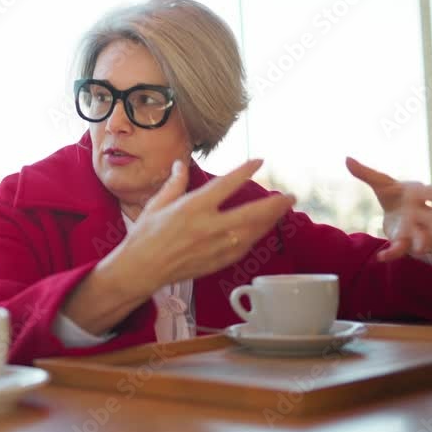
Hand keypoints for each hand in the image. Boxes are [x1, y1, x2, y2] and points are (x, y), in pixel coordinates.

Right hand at [115, 158, 296, 295]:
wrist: (141, 269)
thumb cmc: (145, 236)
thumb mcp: (157, 204)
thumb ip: (175, 183)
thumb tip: (180, 164)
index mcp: (192, 208)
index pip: (226, 185)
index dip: (245, 171)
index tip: (259, 162)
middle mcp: (208, 227)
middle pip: (251, 214)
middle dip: (274, 205)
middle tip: (290, 196)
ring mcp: (215, 247)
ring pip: (253, 232)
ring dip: (270, 221)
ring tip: (283, 210)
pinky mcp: (216, 262)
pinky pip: (243, 248)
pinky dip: (255, 237)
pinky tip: (262, 230)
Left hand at [346, 157, 431, 261]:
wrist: (397, 211)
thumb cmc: (395, 193)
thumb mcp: (380, 182)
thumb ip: (365, 173)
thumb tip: (346, 158)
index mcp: (418, 194)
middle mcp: (422, 213)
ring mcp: (416, 229)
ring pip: (423, 238)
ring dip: (421, 243)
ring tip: (418, 250)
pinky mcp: (405, 241)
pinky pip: (401, 249)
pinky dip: (392, 254)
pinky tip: (380, 257)